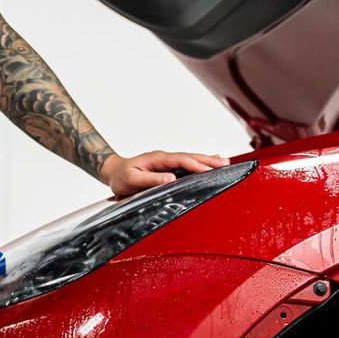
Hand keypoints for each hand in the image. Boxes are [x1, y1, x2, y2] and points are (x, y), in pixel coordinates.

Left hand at [97, 151, 229, 198]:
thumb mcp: (132, 180)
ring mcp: (167, 161)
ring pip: (190, 159)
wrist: (113, 171)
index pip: (181, 160)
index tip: (210, 169)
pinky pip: (186, 163)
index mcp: (157, 159)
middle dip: (207, 160)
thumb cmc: (121, 177)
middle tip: (225, 163)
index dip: (196, 165)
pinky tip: (209, 162)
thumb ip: (150, 180)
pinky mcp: (168, 166)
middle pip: (190, 156)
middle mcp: (164, 157)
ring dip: (206, 160)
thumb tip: (170, 179)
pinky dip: (199, 163)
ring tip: (223, 162)